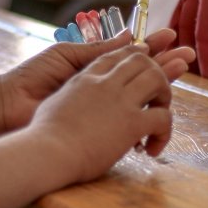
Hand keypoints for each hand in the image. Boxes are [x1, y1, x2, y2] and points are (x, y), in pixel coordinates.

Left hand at [0, 27, 193, 133]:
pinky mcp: (102, 125)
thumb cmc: (35, 77)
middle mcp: (105, 86)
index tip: (171, 36)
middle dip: (166, 63)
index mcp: (96, 66)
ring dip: (163, 80)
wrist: (12, 106)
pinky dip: (147, 110)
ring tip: (182, 68)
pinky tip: (162, 99)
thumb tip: (131, 35)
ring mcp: (105, 106)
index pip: (132, 54)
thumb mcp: (69, 55)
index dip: (153, 46)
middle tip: (188, 55)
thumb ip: (101, 50)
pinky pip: (129, 118)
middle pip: (144, 73)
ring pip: (141, 93)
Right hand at [28, 43, 183, 182]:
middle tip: (158, 94)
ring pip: (157, 79)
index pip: (116, 55)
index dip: (134, 55)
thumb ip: (69, 94)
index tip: (145, 62)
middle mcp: (105, 83)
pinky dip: (165, 132)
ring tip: (159, 116)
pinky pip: (163, 117)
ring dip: (165, 95)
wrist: (46, 151)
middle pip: (141, 59)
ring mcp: (120, 101)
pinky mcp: (132, 123)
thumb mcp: (54, 102)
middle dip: (157, 70)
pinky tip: (153, 146)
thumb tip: (72, 97)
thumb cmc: (42, 135)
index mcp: (86, 78)